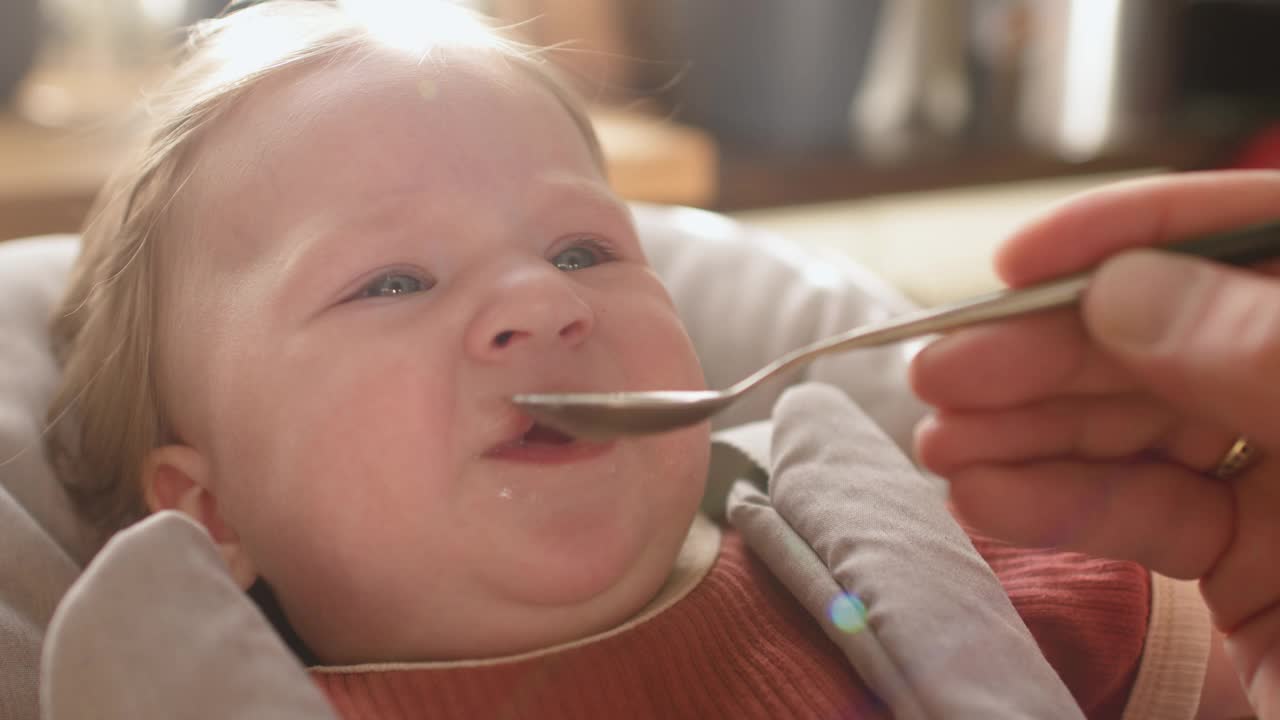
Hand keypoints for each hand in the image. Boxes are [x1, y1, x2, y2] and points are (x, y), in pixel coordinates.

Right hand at [909, 170, 1279, 716]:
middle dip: (1050, 353)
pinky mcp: (1250, 565)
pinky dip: (1058, 505)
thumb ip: (1269, 363)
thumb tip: (1129, 293)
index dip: (1141, 232)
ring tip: (939, 439)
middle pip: (1177, 338)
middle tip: (945, 371)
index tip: (1024, 258)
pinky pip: (1144, 515)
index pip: (1266, 240)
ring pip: (1144, 428)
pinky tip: (982, 496)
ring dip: (1030, 431)